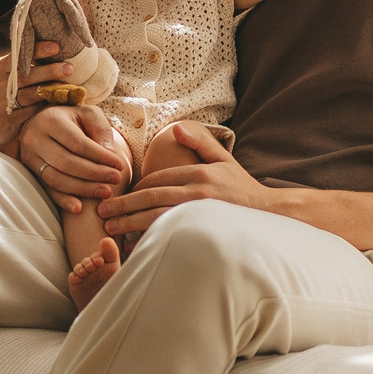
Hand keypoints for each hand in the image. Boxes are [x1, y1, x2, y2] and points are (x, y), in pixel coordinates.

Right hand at [0, 39, 70, 148]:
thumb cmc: (3, 93)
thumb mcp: (8, 76)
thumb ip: (25, 64)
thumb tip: (56, 49)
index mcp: (3, 68)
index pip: (19, 55)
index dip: (37, 49)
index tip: (56, 46)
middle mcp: (2, 83)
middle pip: (26, 75)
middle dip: (49, 70)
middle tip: (69, 67)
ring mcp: (4, 102)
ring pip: (30, 94)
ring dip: (50, 90)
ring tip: (69, 87)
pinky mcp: (10, 119)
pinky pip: (30, 113)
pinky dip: (45, 108)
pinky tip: (59, 104)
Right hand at [21, 103, 128, 211]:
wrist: (46, 122)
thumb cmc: (73, 118)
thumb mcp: (89, 114)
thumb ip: (101, 130)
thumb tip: (110, 155)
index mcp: (51, 120)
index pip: (77, 143)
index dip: (100, 156)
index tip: (119, 165)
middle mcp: (35, 138)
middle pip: (66, 162)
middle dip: (94, 174)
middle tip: (116, 180)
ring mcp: (30, 157)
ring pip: (56, 178)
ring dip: (82, 189)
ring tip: (105, 193)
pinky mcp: (30, 172)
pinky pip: (46, 189)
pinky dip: (62, 200)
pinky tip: (78, 208)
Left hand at [98, 122, 271, 235]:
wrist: (270, 215)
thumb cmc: (243, 189)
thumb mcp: (225, 159)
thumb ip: (201, 142)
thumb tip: (174, 127)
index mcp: (198, 173)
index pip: (156, 179)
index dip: (135, 188)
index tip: (119, 197)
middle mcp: (197, 191)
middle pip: (150, 197)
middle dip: (122, 205)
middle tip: (102, 213)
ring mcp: (200, 212)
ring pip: (155, 217)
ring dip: (129, 223)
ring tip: (110, 229)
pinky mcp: (203, 230)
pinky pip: (169, 234)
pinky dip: (150, 240)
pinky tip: (135, 246)